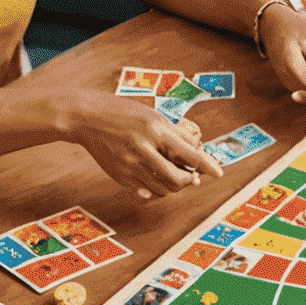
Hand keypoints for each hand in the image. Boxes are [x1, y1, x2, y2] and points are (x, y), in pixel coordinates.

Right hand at [73, 90, 224, 200]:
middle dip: (190, 181)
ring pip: (163, 188)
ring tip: (177, 178)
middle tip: (193, 177)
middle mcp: (143, 148)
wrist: (86, 118)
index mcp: (155, 129)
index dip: (207, 166)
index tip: (219, 173)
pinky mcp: (120, 175)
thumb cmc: (123, 112)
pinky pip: (146, 191)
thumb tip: (197, 148)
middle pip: (178, 178)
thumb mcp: (152, 114)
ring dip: (175, 186)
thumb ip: (174, 132)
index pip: (189, 154)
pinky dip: (158, 189)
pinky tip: (159, 182)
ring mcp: (130, 165)